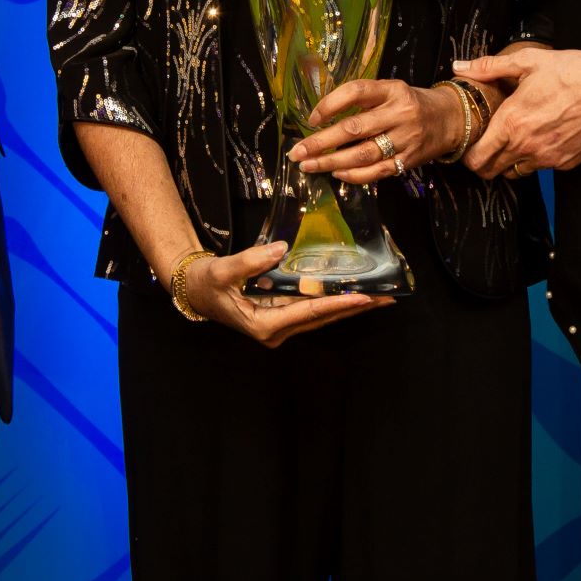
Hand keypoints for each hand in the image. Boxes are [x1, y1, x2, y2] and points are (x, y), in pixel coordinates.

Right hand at [172, 241, 394, 346]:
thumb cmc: (206, 283)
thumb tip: (282, 250)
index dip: (337, 303)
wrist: (193, 290)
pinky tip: (351, 293)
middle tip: (386, 298)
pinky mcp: (281, 316)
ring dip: (349, 306)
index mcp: (265, 324)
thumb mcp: (223, 271)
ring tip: (378, 297)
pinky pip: (313, 309)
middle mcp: (277, 330)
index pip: (309, 312)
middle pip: (323, 318)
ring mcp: (280, 325)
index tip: (363, 297)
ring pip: (321, 316)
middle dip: (355, 308)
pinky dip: (333, 301)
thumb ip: (251, 261)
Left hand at [288, 79, 460, 184]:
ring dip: (331, 162)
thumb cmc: (411, 104)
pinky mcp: (409, 160)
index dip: (330, 104)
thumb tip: (322, 118)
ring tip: (309, 165)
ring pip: (363, 154)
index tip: (311, 119)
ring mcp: (406, 139)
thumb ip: (364, 100)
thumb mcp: (391, 91)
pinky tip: (336, 174)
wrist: (452, 119)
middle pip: (354, 128)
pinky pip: (377, 171)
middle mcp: (399, 113)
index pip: (356, 91)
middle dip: (321, 142)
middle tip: (297, 151)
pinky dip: (354, 175)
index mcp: (392, 90)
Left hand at [456, 47, 580, 179]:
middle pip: (491, 171)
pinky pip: (541, 168)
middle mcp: (526, 146)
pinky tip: (542, 139)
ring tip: (514, 141)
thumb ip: (490, 67)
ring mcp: (546, 158)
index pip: (477, 157)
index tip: (469, 144)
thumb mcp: (529, 61)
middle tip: (486, 146)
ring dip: (509, 162)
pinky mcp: (565, 163)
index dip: (467, 154)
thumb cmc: (574, 74)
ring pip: (515, 172)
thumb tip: (461, 67)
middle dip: (484, 162)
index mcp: (511, 123)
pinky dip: (536, 159)